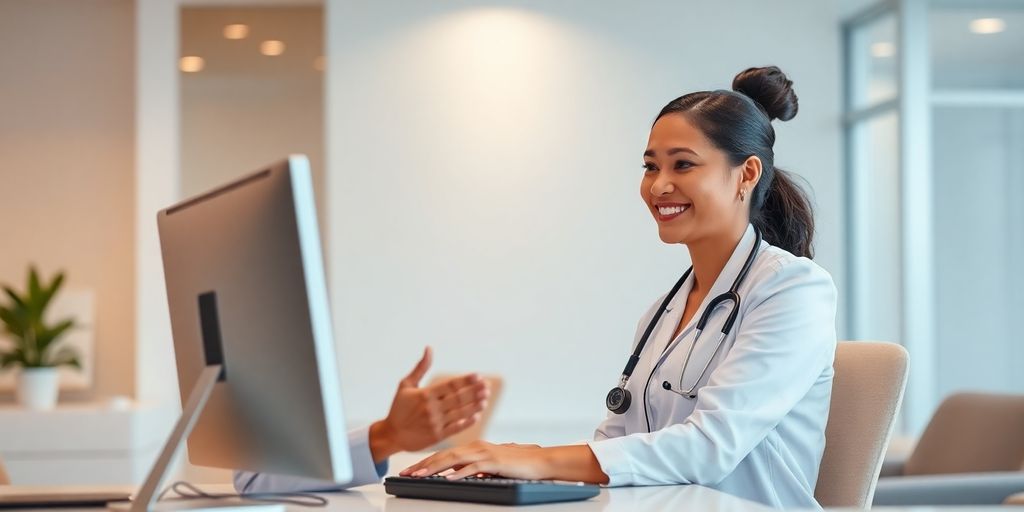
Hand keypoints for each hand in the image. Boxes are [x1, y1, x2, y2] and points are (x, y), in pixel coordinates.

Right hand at [369, 347, 488, 462]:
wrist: (391, 434)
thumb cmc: (399, 408)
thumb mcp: (406, 385)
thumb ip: (420, 368)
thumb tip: (429, 348)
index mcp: (425, 394)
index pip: (450, 385)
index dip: (466, 380)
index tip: (478, 376)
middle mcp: (432, 408)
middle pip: (459, 398)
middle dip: (475, 391)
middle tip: (487, 387)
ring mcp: (435, 423)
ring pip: (460, 413)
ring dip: (475, 405)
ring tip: (485, 399)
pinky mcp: (437, 436)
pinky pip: (456, 428)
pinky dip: (468, 422)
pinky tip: (476, 415)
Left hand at [400, 441, 549, 479]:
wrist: (538, 460)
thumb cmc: (516, 463)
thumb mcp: (490, 464)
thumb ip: (472, 466)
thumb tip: (456, 472)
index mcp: (474, 447)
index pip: (445, 454)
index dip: (426, 462)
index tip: (411, 470)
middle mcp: (476, 447)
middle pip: (444, 456)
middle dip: (423, 465)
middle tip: (406, 473)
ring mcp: (485, 453)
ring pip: (454, 460)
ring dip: (435, 468)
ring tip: (419, 475)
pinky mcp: (494, 461)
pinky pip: (473, 467)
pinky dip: (459, 472)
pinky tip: (448, 478)